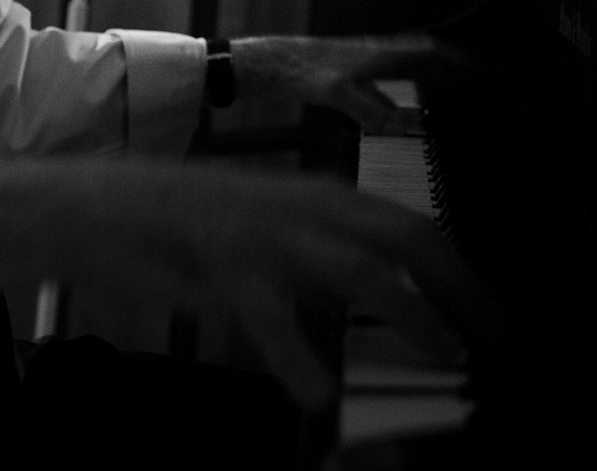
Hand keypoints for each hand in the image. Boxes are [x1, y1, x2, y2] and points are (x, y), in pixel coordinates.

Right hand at [0, 156, 502, 406]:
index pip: (416, 226)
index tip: (494, 314)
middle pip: (409, 239)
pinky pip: (276, 319)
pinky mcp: (225, 269)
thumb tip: (386, 295)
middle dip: (460, 289)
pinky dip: (302, 359)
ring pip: (363, 271)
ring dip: (411, 317)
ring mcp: (269, 236)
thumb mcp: (274, 230)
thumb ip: (326, 258)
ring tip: (441, 360)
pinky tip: (318, 396)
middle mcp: (309, 209)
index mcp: (324, 199)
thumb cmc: (193, 228)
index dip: (463, 268)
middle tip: (491, 340)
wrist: (103, 206)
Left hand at [230, 33, 455, 133]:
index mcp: (381, 53)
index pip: (430, 52)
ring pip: (407, 70)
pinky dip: (405, 95)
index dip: (456, 59)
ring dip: (428, 79)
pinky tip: (404, 112)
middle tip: (472, 79)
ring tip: (447, 93)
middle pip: (423, 57)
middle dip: (449, 67)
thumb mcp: (338, 94)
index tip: (478, 68)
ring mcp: (365, 66)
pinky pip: (389, 85)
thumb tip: (404, 126)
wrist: (272, 64)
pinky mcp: (353, 78)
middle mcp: (378, 55)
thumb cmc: (302, 70)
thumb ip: (371, 111)